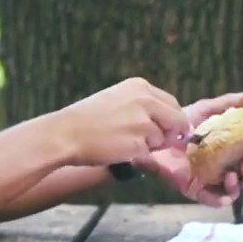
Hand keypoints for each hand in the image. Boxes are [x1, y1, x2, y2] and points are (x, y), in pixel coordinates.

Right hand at [54, 78, 190, 168]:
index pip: (172, 103)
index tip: (169, 129)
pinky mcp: (139, 144)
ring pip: (162, 139)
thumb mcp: (118, 99)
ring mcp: (143, 123)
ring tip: (123, 140)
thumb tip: (171, 123)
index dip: (173, 119)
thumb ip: (144, 106)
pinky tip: (119, 149)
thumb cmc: (88, 118)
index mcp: (140, 87)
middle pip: (177, 120)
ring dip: (150, 145)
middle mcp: (145, 101)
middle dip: (170, 133)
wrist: (66, 133)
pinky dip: (138, 155)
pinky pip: (149, 154)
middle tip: (154, 141)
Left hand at [135, 89, 242, 206]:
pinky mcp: (196, 189)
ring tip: (232, 175)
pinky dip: (222, 199)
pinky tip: (226, 194)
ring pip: (235, 191)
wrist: (160, 131)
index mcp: (233, 151)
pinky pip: (213, 200)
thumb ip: (231, 103)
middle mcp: (226, 167)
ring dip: (239, 185)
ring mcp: (212, 180)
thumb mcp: (209, 109)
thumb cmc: (185, 121)